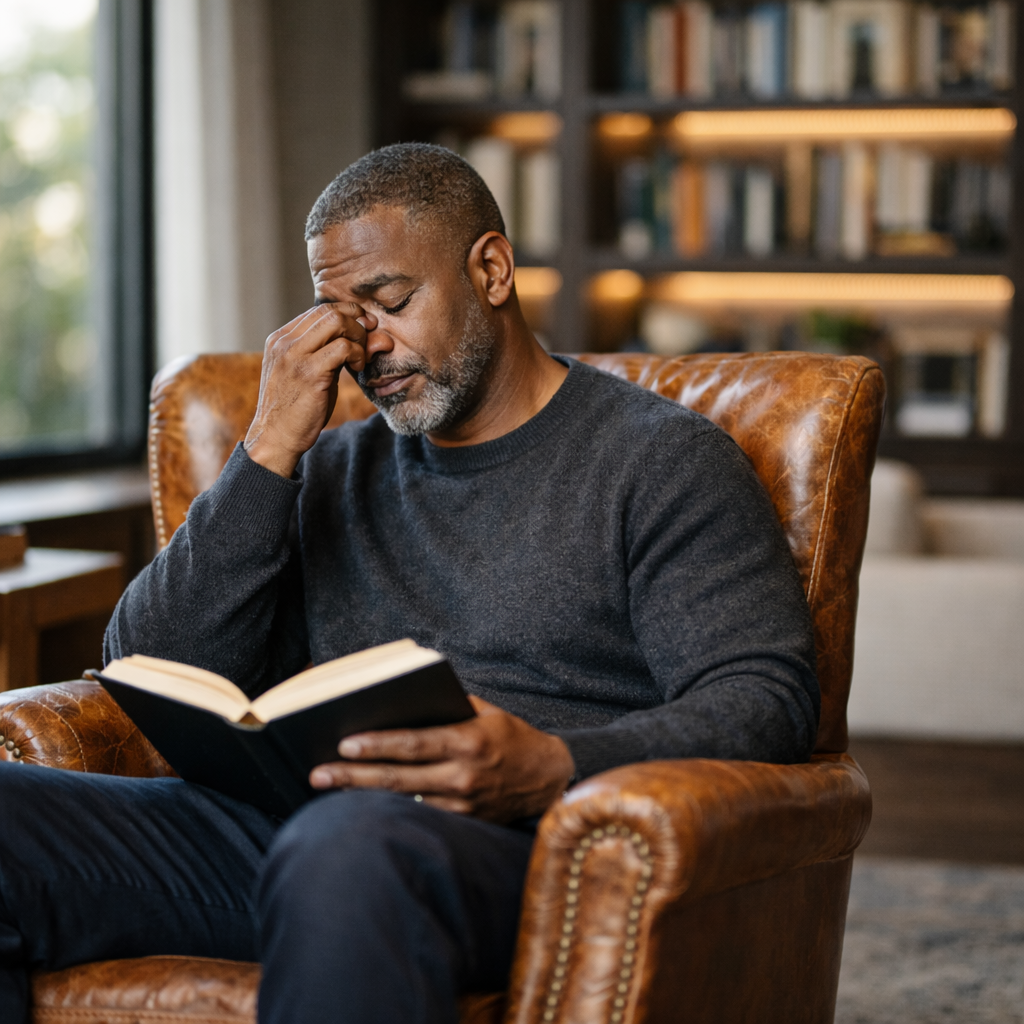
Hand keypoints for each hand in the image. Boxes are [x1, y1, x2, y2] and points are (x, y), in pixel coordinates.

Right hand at [244, 303, 378, 477]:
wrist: (276, 438)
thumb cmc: (294, 409)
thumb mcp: (305, 373)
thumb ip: (324, 352)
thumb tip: (356, 336)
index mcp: (280, 339)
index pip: (318, 310)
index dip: (346, 313)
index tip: (363, 326)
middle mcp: (284, 342)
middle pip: (329, 310)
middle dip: (356, 321)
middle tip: (367, 340)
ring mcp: (294, 356)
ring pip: (336, 322)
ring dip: (358, 336)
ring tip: (360, 357)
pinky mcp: (309, 373)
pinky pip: (342, 348)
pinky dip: (357, 353)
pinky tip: (359, 367)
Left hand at [309, 696, 576, 822]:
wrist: (549, 778)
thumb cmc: (511, 737)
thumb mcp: (486, 712)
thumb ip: (448, 707)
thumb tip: (402, 702)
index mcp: (468, 741)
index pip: (414, 744)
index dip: (377, 745)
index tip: (344, 743)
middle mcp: (464, 776)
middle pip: (399, 778)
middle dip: (354, 776)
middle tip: (318, 774)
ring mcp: (463, 805)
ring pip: (404, 801)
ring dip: (364, 796)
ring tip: (330, 789)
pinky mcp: (465, 823)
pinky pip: (421, 816)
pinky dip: (391, 809)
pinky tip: (363, 805)